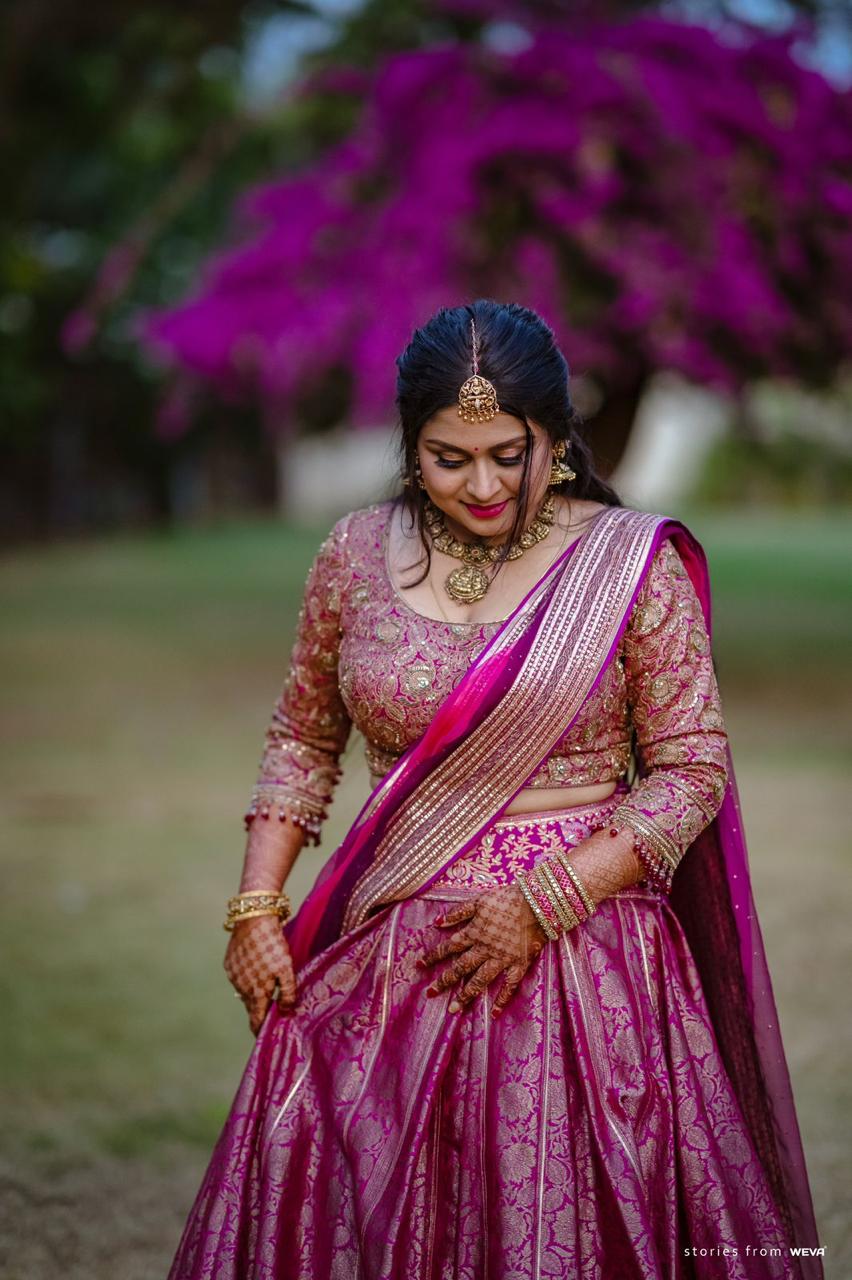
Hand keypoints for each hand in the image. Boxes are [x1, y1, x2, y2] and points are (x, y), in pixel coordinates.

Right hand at [224, 913, 296, 1035]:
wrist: (253, 918)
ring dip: (253, 992)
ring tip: (265, 985)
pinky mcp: (228, 963)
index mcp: (255, 992)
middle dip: (260, 1009)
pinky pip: (238, 977)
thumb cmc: (272, 944)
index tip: (265, 1037)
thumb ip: (287, 993)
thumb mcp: (286, 968)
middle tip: (271, 1009)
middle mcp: (241, 987)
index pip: (256, 1020)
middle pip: (251, 1006)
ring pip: (244, 991)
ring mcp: (232, 975)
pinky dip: (247, 977)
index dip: (260, 1030)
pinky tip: (256, 968)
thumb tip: (286, 1012)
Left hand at [416, 883, 547, 1016]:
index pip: (448, 947)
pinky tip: (493, 1014)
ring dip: (466, 996)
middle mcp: (484, 949)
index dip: (433, 956)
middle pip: (460, 968)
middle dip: (444, 981)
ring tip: (454, 1010)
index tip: (419, 966)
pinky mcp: (519, 965)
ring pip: (480, 981)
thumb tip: (436, 923)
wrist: (537, 903)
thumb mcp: (479, 901)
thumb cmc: (507, 899)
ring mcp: (501, 960)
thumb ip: (457, 913)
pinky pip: (509, 986)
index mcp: (474, 933)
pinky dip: (502, 1000)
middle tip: (429, 995)